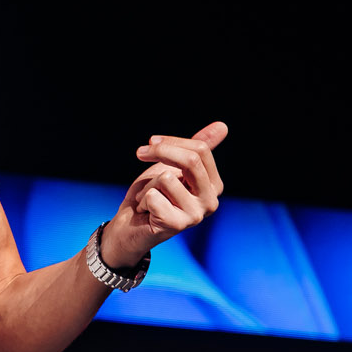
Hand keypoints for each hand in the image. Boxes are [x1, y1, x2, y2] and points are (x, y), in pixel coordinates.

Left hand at [99, 121, 227, 270]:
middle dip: (161, 152)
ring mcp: (195, 215)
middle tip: (140, 153)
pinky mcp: (177, 225)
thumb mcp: (173, 166)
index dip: (172, 142)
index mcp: (214, 185)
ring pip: (166, 178)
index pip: (200, 150)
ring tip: (148, 199)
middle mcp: (210, 201)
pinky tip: (145, 212)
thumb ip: (197, 149)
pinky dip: (142, 200)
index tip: (151, 142)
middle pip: (191, 161)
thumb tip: (223, 125)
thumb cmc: (153, 194)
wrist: (129, 226)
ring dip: (148, 185)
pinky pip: (153, 196)